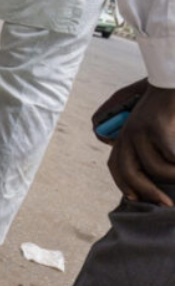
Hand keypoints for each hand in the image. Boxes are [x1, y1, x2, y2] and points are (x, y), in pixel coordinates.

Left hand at [101, 80, 174, 205]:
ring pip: (155, 168)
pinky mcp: (155, 126)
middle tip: (168, 205)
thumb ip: (151, 147)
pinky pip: (170, 156)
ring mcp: (139, 129)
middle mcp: (127, 133)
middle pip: (129, 172)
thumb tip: (153, 173)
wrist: (173, 80)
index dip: (124, 184)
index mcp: (125, 134)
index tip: (136, 199)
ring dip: (174, 176)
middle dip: (148, 192)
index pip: (116, 165)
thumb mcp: (155, 127)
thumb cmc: (169, 107)